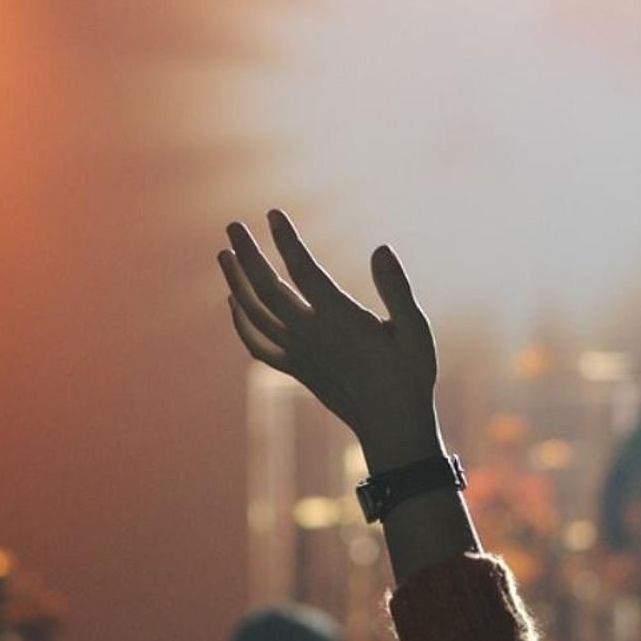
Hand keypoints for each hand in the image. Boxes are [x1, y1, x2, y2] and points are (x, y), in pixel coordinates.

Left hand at [218, 209, 443, 470]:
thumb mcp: (416, 331)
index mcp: (341, 320)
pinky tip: (233, 303)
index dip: (286, 241)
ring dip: (235, 282)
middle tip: (232, 226)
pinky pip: (257, 344)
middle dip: (247, 254)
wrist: (391, 426)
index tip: (273, 214)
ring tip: (224, 254)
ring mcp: (299, 354)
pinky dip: (240, 323)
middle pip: (266, 289)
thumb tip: (381, 249)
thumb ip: (397, 289)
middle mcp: (312, 335)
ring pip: (254, 314)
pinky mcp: (295, 369)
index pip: (304, 271)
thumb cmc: (410, 375)